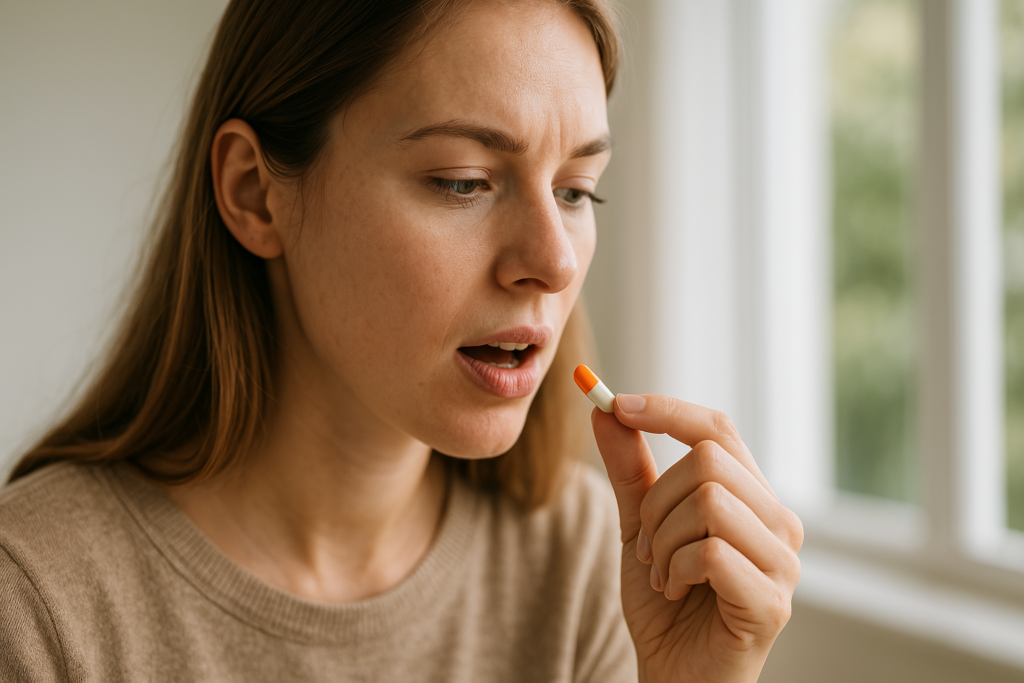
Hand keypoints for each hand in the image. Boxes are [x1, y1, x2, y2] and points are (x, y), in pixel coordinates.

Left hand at [592, 394, 801, 682]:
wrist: (674, 675)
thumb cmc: (665, 602)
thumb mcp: (639, 525)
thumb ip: (630, 469)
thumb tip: (605, 408)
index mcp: (752, 497)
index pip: (718, 429)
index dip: (667, 410)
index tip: (616, 403)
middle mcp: (778, 522)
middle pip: (707, 461)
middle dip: (657, 502)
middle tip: (650, 546)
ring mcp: (783, 562)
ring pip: (708, 502)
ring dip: (663, 541)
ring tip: (663, 575)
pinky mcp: (772, 602)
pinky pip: (711, 552)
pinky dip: (674, 571)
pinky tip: (676, 593)